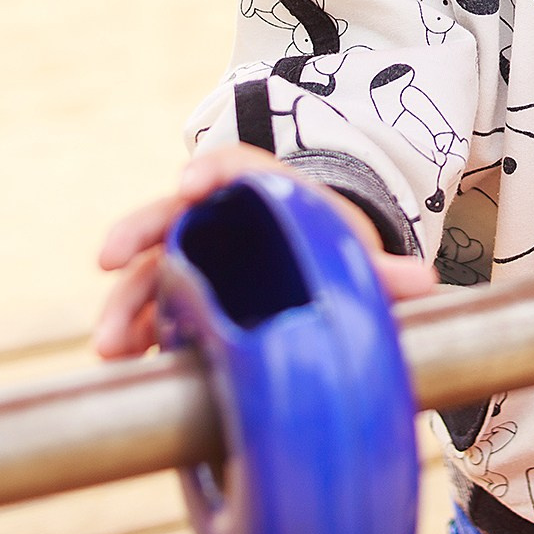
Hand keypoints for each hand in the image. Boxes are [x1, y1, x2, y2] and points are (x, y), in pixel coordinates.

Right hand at [93, 142, 438, 358]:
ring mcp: (192, 258)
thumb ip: (384, 271)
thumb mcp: (353, 254)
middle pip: (170, 216)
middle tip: (109, 263)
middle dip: (137, 238)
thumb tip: (425, 283)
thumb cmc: (331, 249)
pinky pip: (152, 312)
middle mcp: (216, 219)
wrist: (317, 269)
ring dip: (125, 305)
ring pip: (149, 271)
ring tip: (110, 346)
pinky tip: (123, 366)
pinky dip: (136, 336)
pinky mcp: (181, 299)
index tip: (188, 186)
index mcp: (263, 192)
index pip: (232, 167)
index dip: (209, 172)